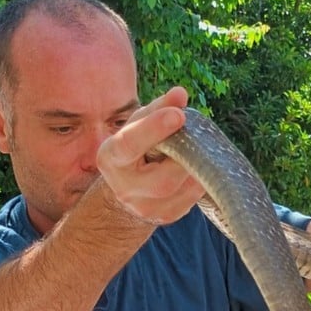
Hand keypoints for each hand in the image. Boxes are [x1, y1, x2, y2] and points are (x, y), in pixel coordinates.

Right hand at [96, 86, 206, 224]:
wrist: (127, 188)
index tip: (178, 115)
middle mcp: (124, 188)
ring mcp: (145, 208)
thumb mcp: (139, 124)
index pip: (129, 145)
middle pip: (162, 180)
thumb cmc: (135, 147)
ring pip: (182, 189)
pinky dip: (199, 178)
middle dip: (184, 156)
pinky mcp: (166, 216)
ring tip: (196, 150)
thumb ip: (158, 108)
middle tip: (194, 137)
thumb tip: (180, 94)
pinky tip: (197, 167)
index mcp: (111, 158)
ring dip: (196, 166)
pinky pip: (192, 198)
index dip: (154, 129)